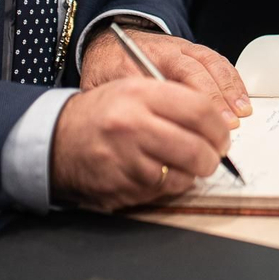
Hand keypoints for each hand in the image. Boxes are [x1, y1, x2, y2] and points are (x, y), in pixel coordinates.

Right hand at [51, 77, 231, 209]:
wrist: (55, 140)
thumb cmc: (101, 114)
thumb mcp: (134, 89)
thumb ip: (174, 98)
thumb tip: (217, 120)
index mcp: (140, 94)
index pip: (200, 110)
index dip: (219, 126)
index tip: (223, 133)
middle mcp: (133, 125)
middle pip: (197, 148)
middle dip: (213, 155)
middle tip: (213, 154)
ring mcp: (126, 160)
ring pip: (184, 175)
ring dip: (193, 173)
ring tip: (186, 163)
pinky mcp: (122, 188)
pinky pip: (163, 191)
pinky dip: (169, 184)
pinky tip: (161, 172)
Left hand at [80, 26, 251, 125]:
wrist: (110, 43)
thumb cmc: (107, 72)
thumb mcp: (100, 89)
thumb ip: (117, 107)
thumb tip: (138, 140)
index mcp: (140, 59)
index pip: (171, 76)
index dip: (193, 100)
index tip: (203, 122)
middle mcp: (167, 50)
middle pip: (198, 69)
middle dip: (217, 98)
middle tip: (229, 126)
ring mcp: (183, 48)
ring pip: (213, 63)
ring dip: (230, 89)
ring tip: (242, 113)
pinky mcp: (195, 51)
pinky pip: (219, 61)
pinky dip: (233, 80)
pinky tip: (242, 100)